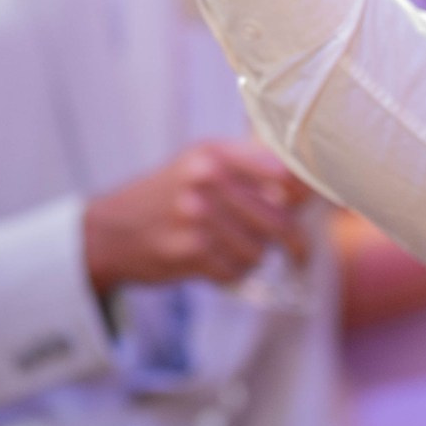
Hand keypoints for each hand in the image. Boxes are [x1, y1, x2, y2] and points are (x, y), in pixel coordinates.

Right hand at [84, 139, 313, 292]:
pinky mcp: (189, 252)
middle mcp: (206, 179)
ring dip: (255, 258)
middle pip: (279, 220)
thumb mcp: (200, 162)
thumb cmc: (167, 194)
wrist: (111, 230)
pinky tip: (218, 262)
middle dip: (290, 240)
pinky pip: (237, 271)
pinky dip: (234, 273)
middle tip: (296, 250)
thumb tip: (309, 186)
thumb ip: (250, 165)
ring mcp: (196, 217)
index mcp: (215, 152)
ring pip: (260, 250)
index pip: (283, 171)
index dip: (307, 194)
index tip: (314, 207)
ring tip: (237, 250)